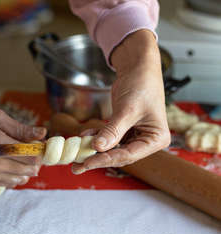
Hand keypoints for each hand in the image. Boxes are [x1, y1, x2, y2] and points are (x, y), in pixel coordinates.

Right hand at [0, 106, 46, 186]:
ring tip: (25, 158)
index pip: (30, 156)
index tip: (41, 145)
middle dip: (36, 162)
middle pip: (27, 170)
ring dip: (27, 171)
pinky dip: (15, 177)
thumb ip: (21, 129)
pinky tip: (16, 168)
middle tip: (36, 152)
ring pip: (18, 179)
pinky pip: (6, 183)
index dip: (40, 151)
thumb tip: (43, 133)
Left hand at [72, 30, 169, 173]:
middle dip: (98, 159)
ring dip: (95, 151)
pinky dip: (96, 137)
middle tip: (77, 166)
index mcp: (156, 139)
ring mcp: (136, 136)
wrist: (139, 66)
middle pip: (120, 155)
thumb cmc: (141, 84)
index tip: (87, 163)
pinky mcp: (126, 129)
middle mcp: (148, 141)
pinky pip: (109, 138)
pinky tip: (84, 137)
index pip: (128, 155)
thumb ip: (113, 130)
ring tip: (76, 157)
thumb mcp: (127, 109)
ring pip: (113, 149)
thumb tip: (97, 148)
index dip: (106, 160)